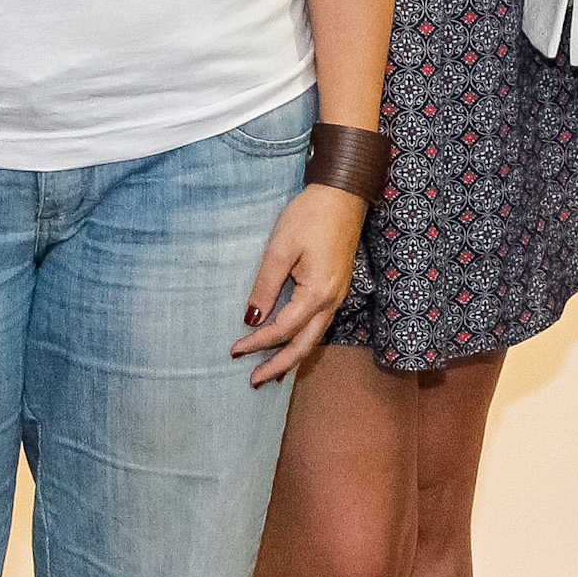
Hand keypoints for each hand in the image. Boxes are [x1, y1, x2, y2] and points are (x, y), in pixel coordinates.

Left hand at [232, 183, 368, 385]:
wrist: (343, 194)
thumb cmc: (310, 216)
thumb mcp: (280, 249)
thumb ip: (265, 287)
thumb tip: (251, 320)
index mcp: (318, 293)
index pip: (282, 330)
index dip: (257, 343)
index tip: (234, 350)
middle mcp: (332, 300)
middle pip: (304, 346)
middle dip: (279, 366)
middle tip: (254, 382)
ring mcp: (338, 295)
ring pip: (314, 337)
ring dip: (292, 357)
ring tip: (271, 373)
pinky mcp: (337, 287)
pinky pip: (319, 324)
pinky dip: (303, 340)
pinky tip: (291, 342)